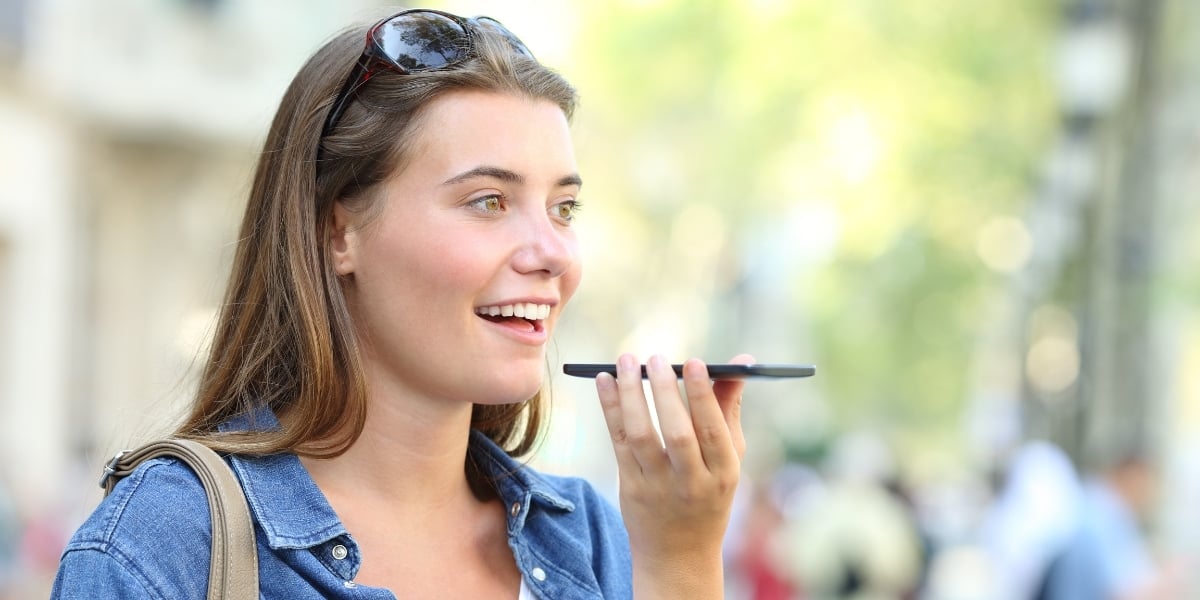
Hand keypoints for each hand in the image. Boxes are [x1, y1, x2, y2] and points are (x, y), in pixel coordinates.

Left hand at [596, 353, 752, 598]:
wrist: (678, 555)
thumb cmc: (709, 494)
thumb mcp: (728, 459)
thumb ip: (729, 409)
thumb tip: (741, 361)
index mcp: (724, 473)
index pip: (713, 431)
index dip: (703, 396)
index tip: (694, 362)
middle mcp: (691, 482)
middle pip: (677, 433)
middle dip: (665, 391)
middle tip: (656, 357)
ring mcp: (658, 487)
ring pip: (641, 436)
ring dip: (631, 395)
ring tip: (627, 360)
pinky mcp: (630, 488)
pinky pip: (618, 442)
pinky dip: (610, 408)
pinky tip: (605, 381)